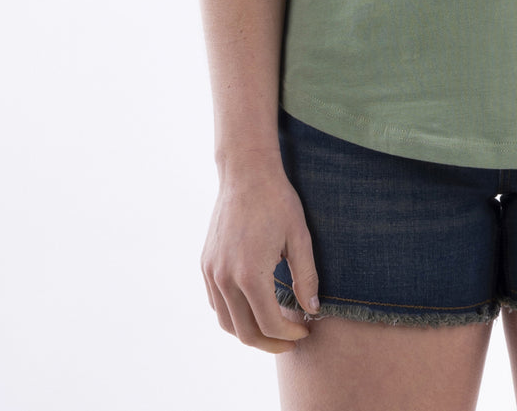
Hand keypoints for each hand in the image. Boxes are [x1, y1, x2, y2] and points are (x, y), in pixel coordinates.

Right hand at [201, 159, 320, 353]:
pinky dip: (233, 315)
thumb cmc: (277, 201)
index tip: (305, 330)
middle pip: (245, 332)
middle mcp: (225, 278)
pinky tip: (253, 308)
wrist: (246, 172)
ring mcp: (211, 272)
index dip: (289, 334)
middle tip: (291, 339)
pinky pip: (216, 303)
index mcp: (250, 274)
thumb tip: (311, 311)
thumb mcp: (300, 237)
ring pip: (226, 322)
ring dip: (250, 333)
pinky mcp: (205, 264)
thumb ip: (306, 277)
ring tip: (274, 328)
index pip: (270, 324)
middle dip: (270, 343)